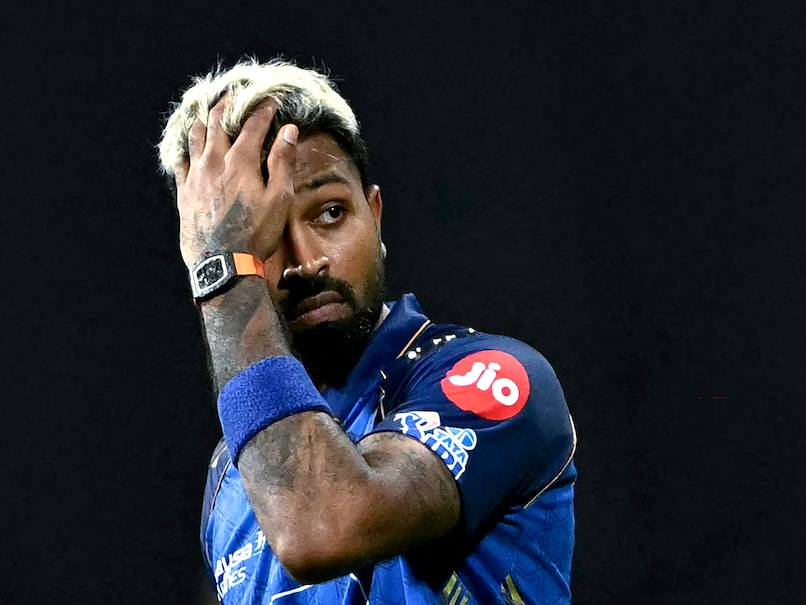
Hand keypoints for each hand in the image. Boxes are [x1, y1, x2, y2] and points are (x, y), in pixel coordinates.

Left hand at [174, 96, 298, 268]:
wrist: (223, 264)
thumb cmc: (256, 234)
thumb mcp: (279, 199)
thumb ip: (282, 163)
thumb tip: (289, 132)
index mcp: (240, 162)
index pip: (252, 126)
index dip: (262, 111)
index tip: (270, 101)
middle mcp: (213, 163)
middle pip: (217, 124)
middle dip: (227, 106)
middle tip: (232, 95)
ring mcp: (195, 178)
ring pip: (195, 138)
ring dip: (202, 120)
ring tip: (205, 110)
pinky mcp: (184, 194)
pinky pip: (180, 163)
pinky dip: (185, 148)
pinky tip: (186, 146)